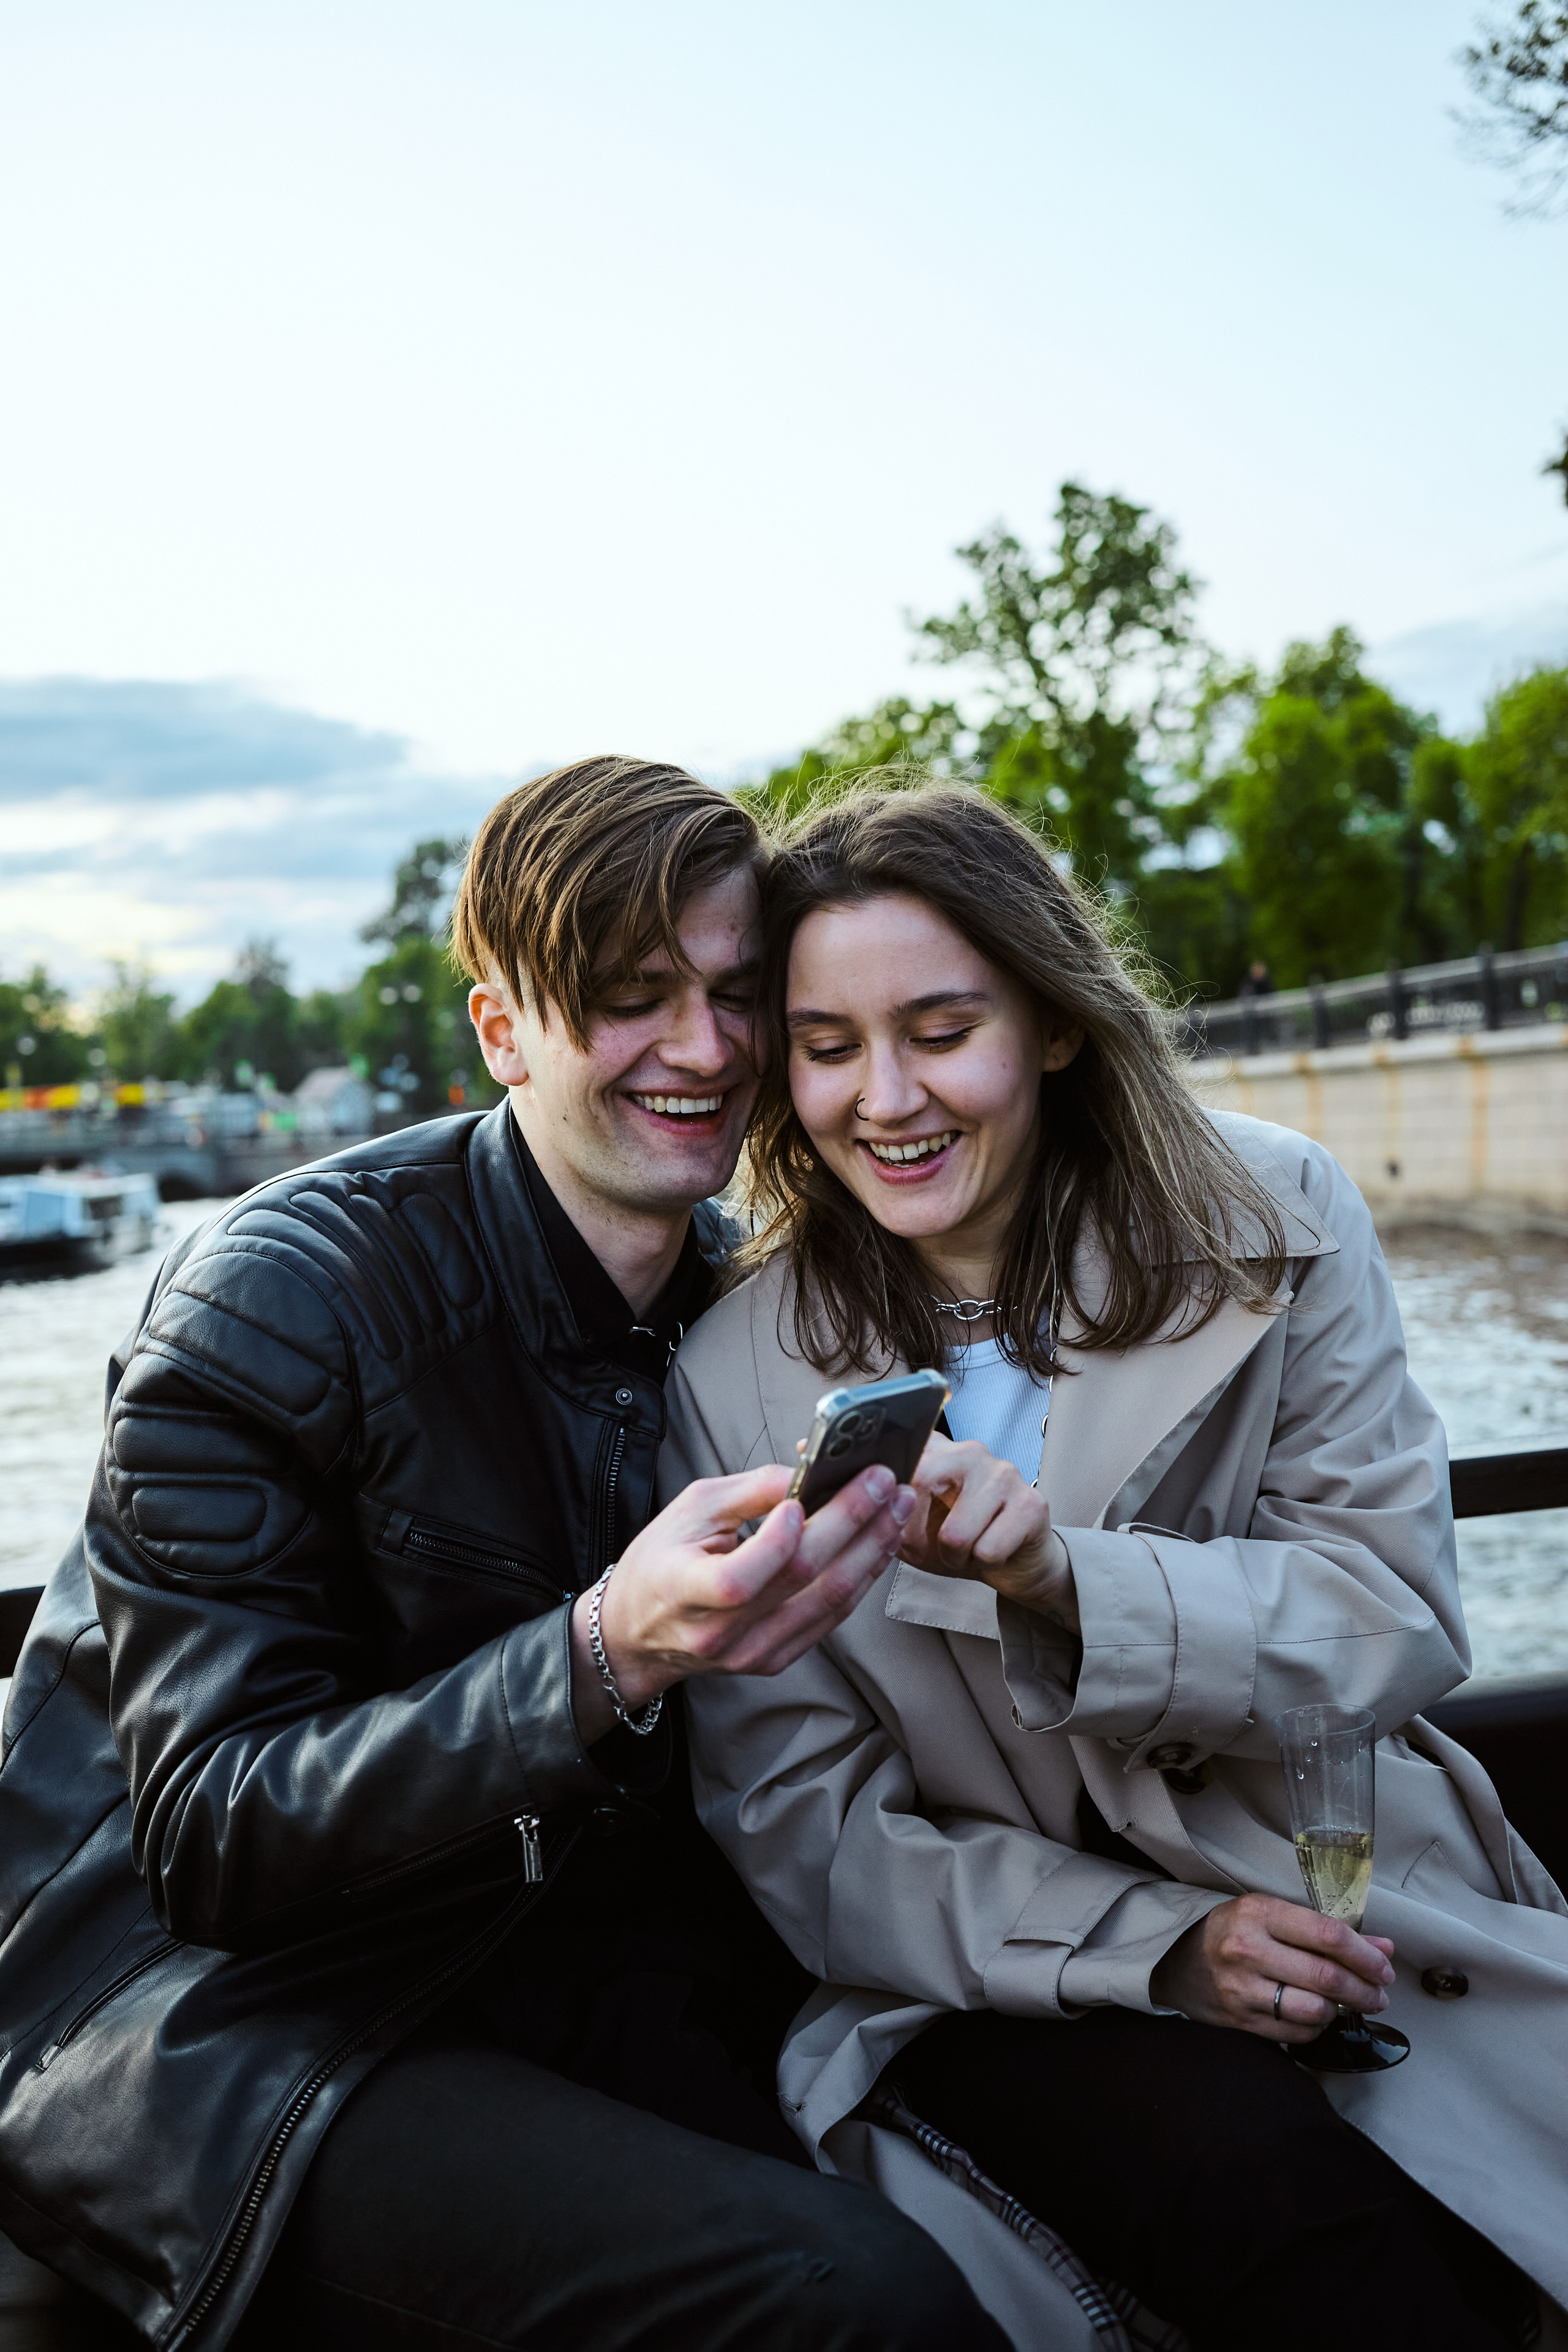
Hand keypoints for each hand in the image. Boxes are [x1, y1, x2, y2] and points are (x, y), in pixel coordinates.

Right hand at [568, 1462, 914, 1741]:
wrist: (637, 1633)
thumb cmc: (660, 1561)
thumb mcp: (689, 1510)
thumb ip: (749, 1491)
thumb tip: (808, 1471)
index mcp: (685, 1590)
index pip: (739, 1579)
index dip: (776, 1540)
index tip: (799, 1500)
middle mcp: (720, 1632)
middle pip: (800, 1579)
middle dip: (851, 1523)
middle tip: (883, 1483)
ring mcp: (752, 1652)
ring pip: (828, 1602)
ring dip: (871, 1549)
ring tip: (896, 1508)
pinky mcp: (774, 1659)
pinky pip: (830, 1618)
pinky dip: (861, 1578)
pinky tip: (878, 1545)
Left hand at [895, 1432, 1077, 1629]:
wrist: (1013, 1563)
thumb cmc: (959, 1543)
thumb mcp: (909, 1531)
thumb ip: (883, 1514)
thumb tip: (862, 1508)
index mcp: (934, 1449)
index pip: (893, 1460)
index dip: (885, 1501)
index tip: (891, 1520)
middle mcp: (968, 1450)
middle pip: (919, 1483)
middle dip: (916, 1534)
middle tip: (930, 1545)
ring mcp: (1002, 1472)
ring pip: (956, 1534)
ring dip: (955, 1556)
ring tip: (966, 1549)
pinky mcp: (1031, 1502)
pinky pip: (988, 1550)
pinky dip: (984, 1564)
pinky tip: (993, 1552)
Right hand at [1149, 1893, 1396, 2042]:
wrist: (1179, 1967)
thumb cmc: (1232, 1934)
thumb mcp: (1272, 1915)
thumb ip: (1325, 1930)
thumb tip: (1385, 1948)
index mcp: (1258, 1913)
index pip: (1327, 1934)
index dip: (1366, 1955)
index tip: (1384, 1967)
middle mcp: (1248, 1949)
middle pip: (1327, 1976)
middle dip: (1365, 1989)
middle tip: (1380, 1994)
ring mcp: (1242, 1990)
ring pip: (1315, 2010)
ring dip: (1342, 2012)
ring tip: (1348, 2005)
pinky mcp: (1240, 2022)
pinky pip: (1297, 2033)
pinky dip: (1318, 2027)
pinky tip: (1319, 2016)